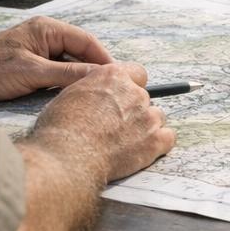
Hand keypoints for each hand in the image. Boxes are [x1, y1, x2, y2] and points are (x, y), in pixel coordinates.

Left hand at [0, 17, 114, 104]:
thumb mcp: (32, 72)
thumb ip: (67, 74)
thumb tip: (100, 77)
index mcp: (47, 29)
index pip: (87, 42)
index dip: (105, 60)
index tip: (120, 78)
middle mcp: (46, 36)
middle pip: (81, 52)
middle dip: (96, 70)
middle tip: (112, 91)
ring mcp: (38, 51)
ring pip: (70, 64)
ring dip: (81, 79)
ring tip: (97, 97)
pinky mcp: (32, 66)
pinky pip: (58, 73)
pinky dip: (67, 83)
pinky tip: (74, 98)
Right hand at [34, 62, 175, 180]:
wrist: (68, 156)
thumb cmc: (61, 128)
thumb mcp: (70, 95)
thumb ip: (91, 88)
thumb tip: (95, 91)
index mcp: (113, 76)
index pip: (136, 73)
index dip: (130, 87)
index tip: (123, 99)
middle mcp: (134, 92)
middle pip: (144, 98)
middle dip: (134, 111)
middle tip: (116, 127)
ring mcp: (147, 116)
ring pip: (157, 117)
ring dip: (146, 127)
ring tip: (126, 142)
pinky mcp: (154, 140)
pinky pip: (168, 138)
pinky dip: (159, 144)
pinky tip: (143, 150)